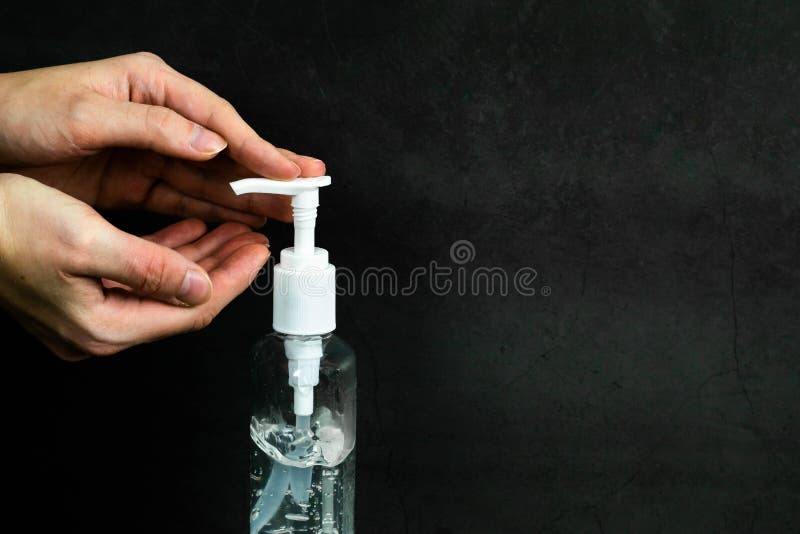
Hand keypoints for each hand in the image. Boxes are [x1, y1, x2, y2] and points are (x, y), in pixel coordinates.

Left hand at [0, 52, 324, 224]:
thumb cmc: (19, 112)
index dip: (259, 148)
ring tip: (284, 211)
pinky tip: (239, 220)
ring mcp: (148, 151)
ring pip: (209, 178)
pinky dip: (212, 210)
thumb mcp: (85, 113)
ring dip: (248, 196)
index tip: (290, 172)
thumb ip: (153, 127)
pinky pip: (183, 197)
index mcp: (152, 85)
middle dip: (267, 172)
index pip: (218, 120)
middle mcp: (158, 117)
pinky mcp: (134, 181)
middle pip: (224, 149)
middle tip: (305, 192)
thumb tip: (212, 143)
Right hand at [0, 173, 268, 359]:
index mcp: (105, 326)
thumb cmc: (6, 227)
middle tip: (256, 239)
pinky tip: (190, 232)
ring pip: (167, 286)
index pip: (191, 310)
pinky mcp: (85, 292)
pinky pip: (142, 276)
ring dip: (203, 257)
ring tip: (234, 230)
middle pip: (184, 301)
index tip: (260, 254)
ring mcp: (93, 313)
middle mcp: (101, 328)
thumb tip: (201, 288)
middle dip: (225, 268)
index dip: (233, 280)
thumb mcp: (85, 241)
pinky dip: (170, 253)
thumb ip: (149, 269)